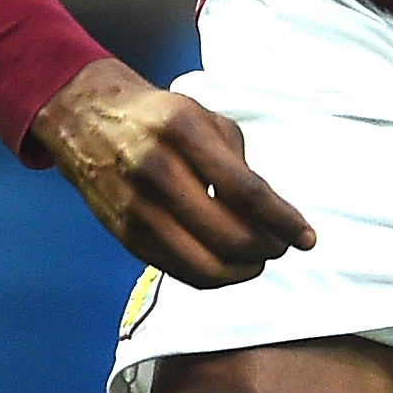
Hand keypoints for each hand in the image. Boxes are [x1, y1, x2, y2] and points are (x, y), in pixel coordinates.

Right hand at [31, 58, 316, 286]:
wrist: (85, 117)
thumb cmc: (160, 118)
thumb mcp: (206, 120)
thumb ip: (241, 165)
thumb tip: (274, 218)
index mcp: (183, 132)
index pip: (247, 192)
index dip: (283, 221)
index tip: (307, 238)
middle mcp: (155, 170)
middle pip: (229, 236)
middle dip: (267, 250)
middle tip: (281, 246)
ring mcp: (135, 207)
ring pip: (204, 265)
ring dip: (242, 271)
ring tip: (257, 258)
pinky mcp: (124, 234)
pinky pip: (179, 270)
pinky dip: (213, 274)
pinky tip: (227, 262)